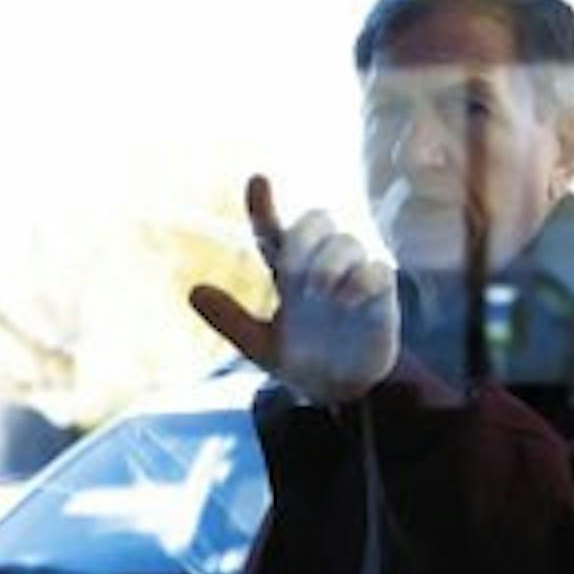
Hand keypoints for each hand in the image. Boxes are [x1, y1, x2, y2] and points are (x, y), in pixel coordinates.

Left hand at [190, 175, 398, 403]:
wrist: (339, 392)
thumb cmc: (301, 362)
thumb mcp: (259, 346)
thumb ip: (230, 320)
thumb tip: (193, 292)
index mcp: (287, 273)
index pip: (274, 230)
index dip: (264, 205)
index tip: (257, 181)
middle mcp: (320, 266)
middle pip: (318, 220)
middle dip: (304, 236)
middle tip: (291, 271)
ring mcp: (352, 278)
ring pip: (347, 241)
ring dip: (330, 261)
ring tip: (321, 293)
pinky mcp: (380, 296)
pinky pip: (378, 269)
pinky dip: (362, 278)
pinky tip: (347, 300)